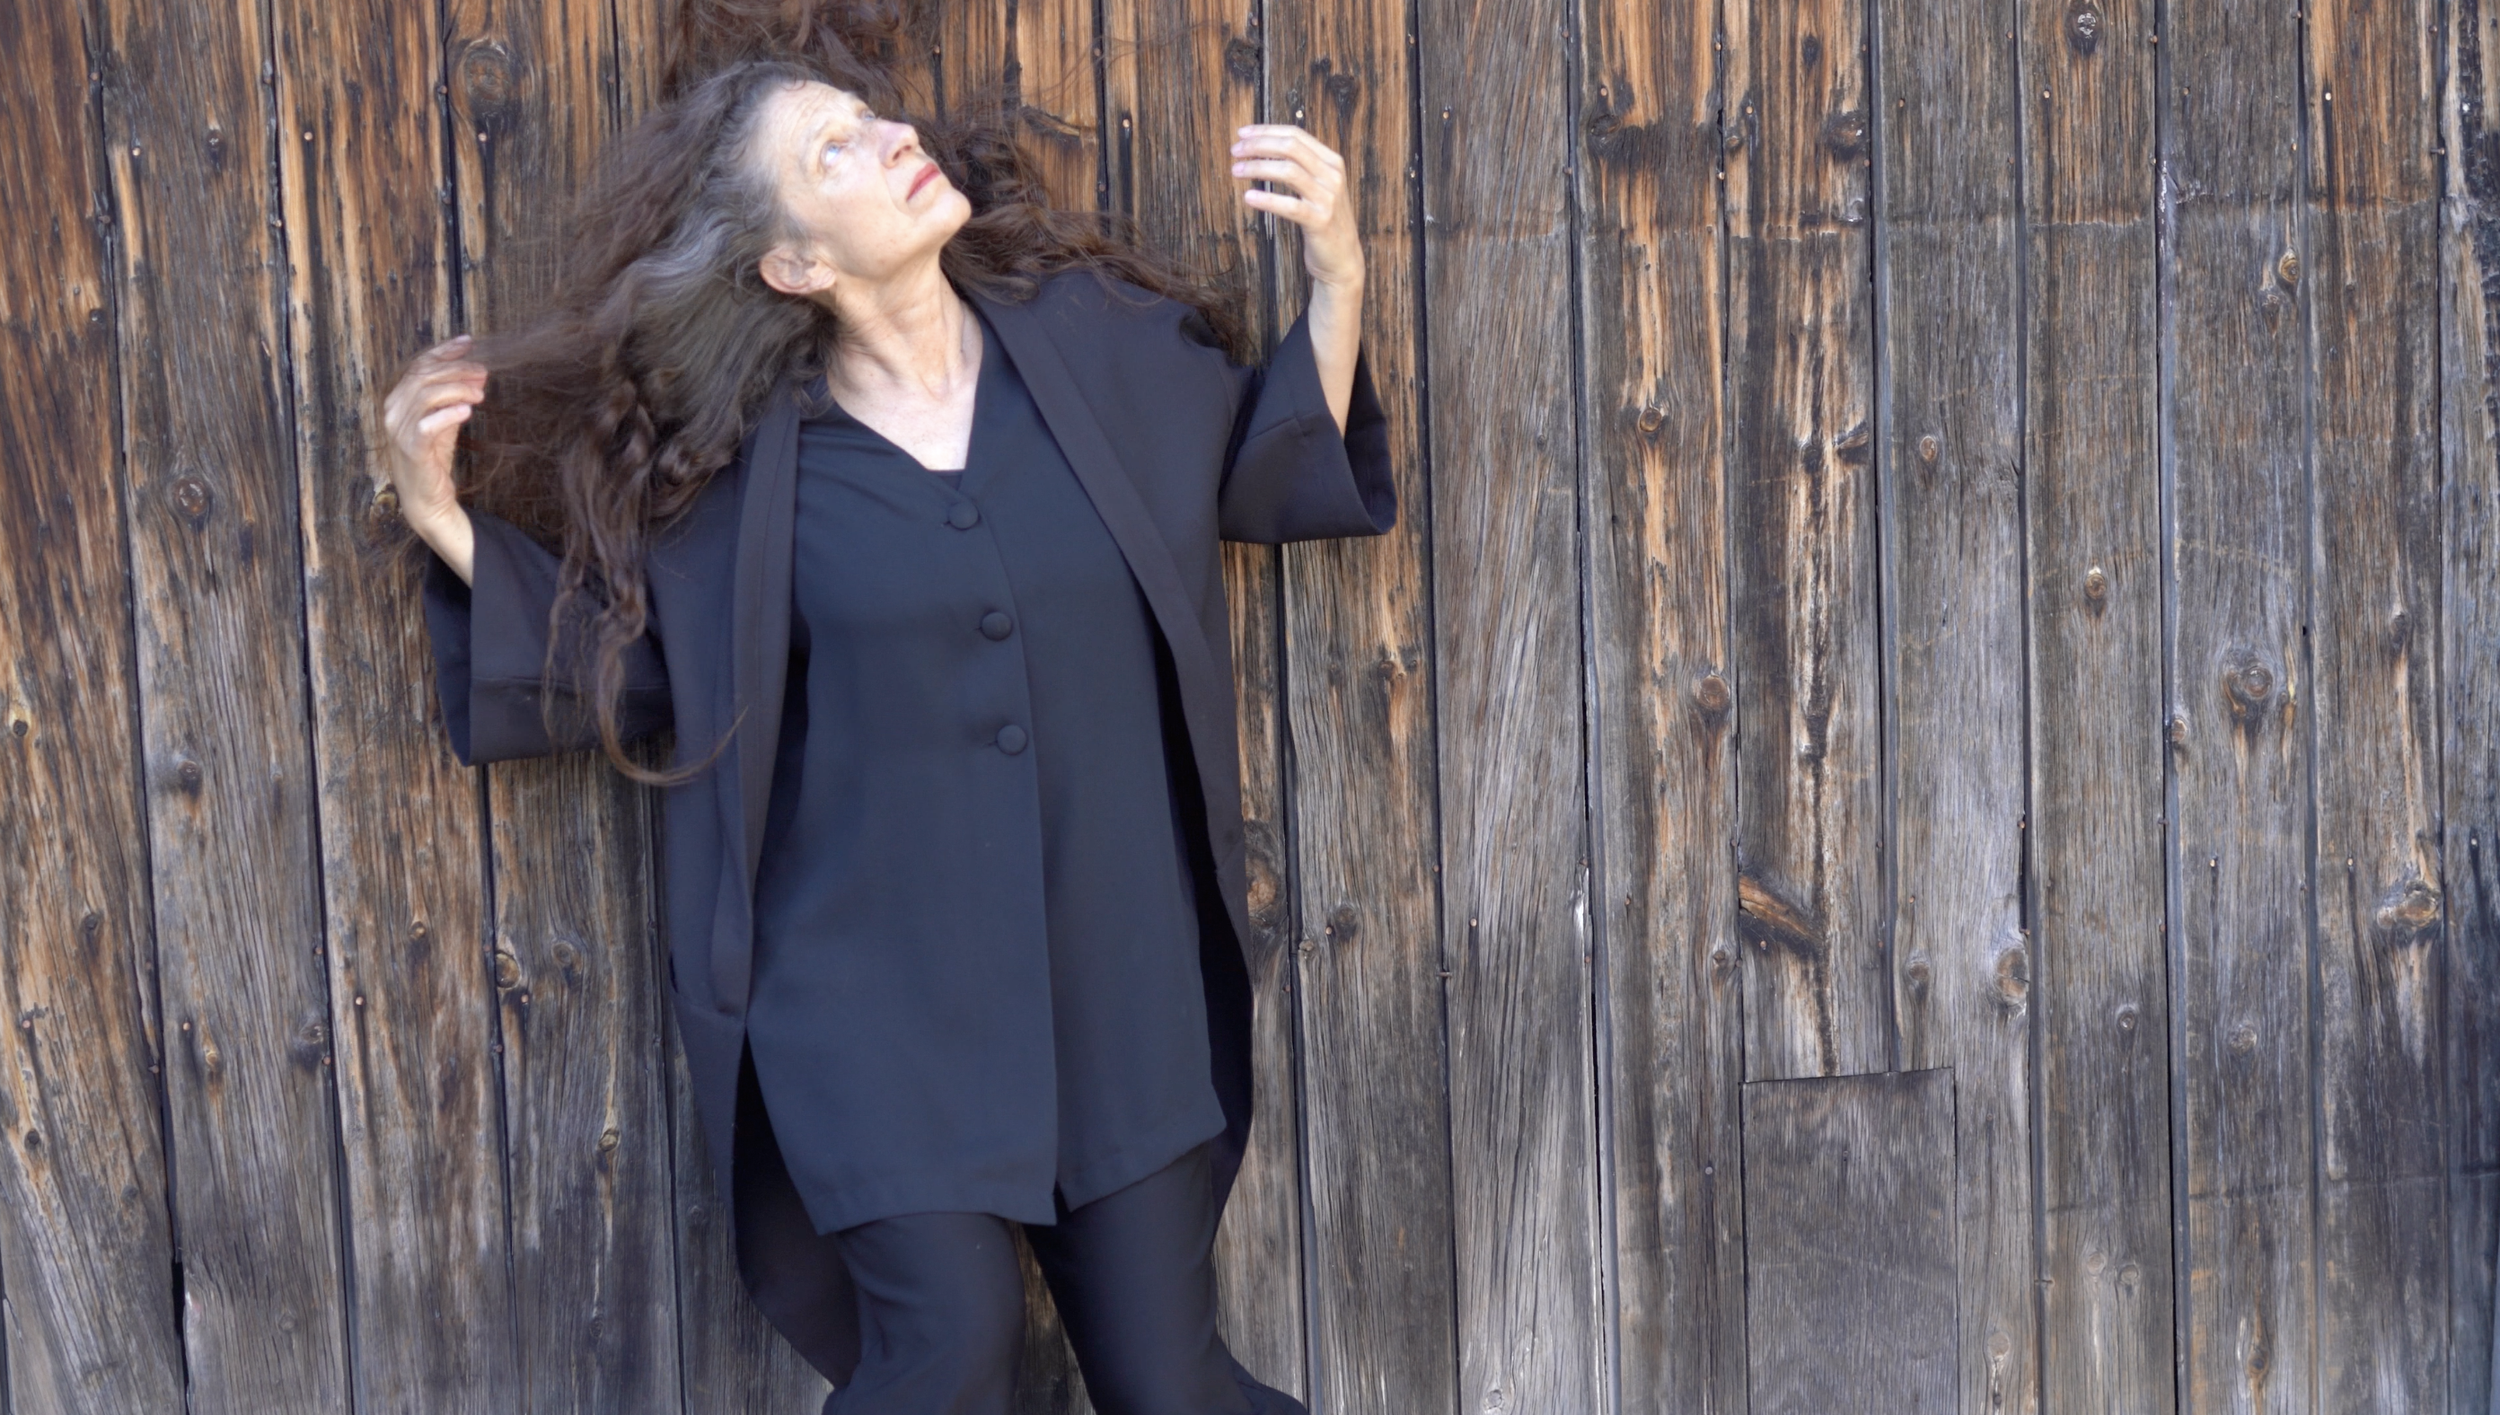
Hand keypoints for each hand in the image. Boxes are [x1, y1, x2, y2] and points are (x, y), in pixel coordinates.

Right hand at [381, 335, 485, 533]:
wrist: (427, 498)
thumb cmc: (434, 457)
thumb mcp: (444, 420)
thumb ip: (455, 396)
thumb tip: (479, 372)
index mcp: (398, 399)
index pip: (419, 365)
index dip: (444, 351)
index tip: (469, 343)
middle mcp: (393, 411)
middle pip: (423, 376)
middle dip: (456, 369)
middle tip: (483, 372)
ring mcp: (398, 430)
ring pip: (426, 395)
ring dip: (457, 389)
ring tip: (481, 393)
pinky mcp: (410, 449)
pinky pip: (426, 424)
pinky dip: (448, 414)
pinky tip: (468, 410)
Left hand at [1231, 125, 1362, 291]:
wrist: (1342, 258)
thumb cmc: (1322, 221)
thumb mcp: (1318, 187)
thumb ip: (1301, 167)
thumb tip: (1264, 148)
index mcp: (1331, 162)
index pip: (1296, 135)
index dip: (1266, 131)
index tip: (1242, 134)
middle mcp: (1332, 176)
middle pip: (1291, 147)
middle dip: (1259, 145)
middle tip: (1235, 151)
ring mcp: (1328, 198)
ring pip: (1289, 171)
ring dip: (1258, 168)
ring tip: (1236, 170)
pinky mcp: (1320, 222)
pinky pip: (1290, 206)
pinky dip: (1267, 200)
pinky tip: (1248, 197)